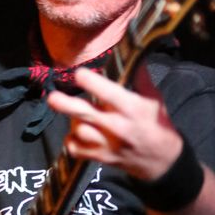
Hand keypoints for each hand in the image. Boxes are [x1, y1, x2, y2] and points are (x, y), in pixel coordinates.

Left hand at [47, 67, 181, 180]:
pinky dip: (71, 141)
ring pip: (79, 131)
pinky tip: (76, 133)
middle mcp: (118, 127)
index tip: (79, 73)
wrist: (162, 162)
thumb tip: (129, 52)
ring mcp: (108, 145)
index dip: (91, 82)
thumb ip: (140, 77)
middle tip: (52, 97)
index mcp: (132, 109)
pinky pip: (76, 150)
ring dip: (72, 120)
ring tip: (75, 114)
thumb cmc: (158, 125)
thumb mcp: (154, 99)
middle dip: (66, 105)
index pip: (109, 94)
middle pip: (85, 114)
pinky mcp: (101, 158)